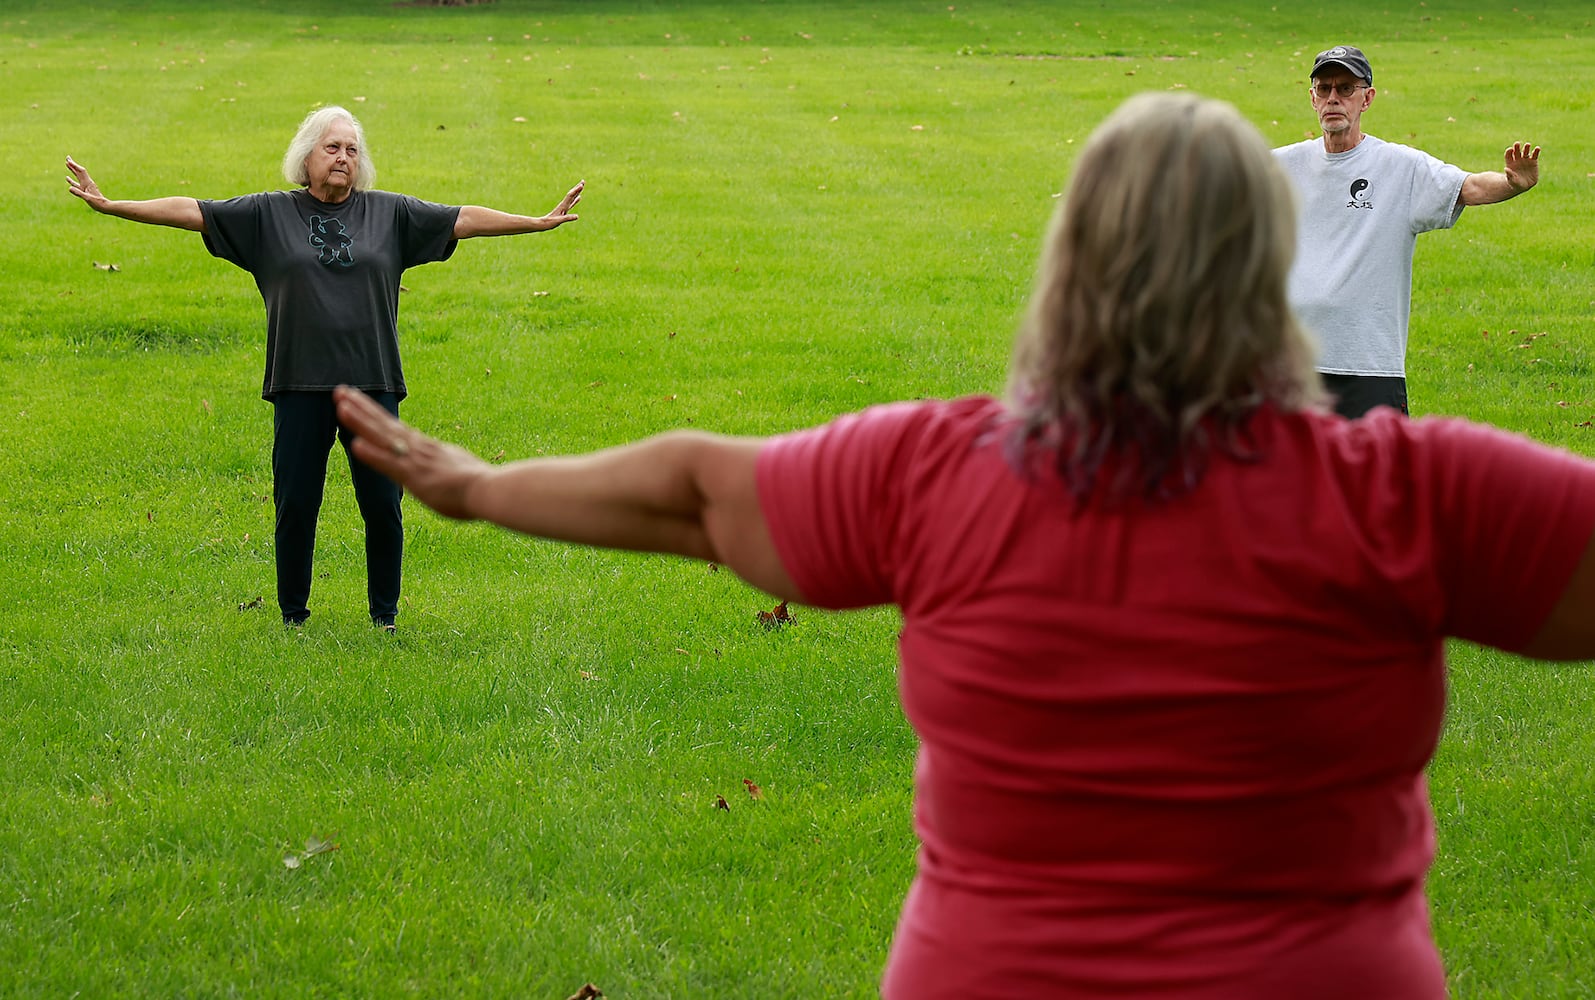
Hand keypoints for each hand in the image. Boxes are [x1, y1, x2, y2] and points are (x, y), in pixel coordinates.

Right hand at [66, 155, 109, 210]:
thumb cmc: (98, 203)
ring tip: (67, 164)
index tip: (68, 160)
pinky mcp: (85, 190)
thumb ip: (79, 193)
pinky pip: (76, 183)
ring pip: (77, 176)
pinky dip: (71, 180)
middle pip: (79, 171)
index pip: (80, 171)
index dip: (74, 165)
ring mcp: (85, 186)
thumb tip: (69, 188)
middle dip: (73, 164)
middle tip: (67, 157)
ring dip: (72, 170)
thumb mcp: (87, 198)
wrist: (105, 206)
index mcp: (87, 183)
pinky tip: (67, 178)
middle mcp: (87, 183)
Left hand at [333, 386, 491, 520]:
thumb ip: (450, 469)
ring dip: (361, 421)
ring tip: (340, 405)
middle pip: (385, 424)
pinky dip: (373, 455)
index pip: (397, 429)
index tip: (359, 402)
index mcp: (429, 449)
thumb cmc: (482, 487)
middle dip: (361, 407)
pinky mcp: (416, 477)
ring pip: (383, 437)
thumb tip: (452, 469)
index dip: (376, 415)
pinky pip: (390, 464)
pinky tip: (355, 445)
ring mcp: (416, 461)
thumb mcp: (461, 471)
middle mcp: (420, 449)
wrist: (492, 490)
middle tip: (341, 390)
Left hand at [542, 179, 583, 228]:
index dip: (576, 190)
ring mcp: (564, 207)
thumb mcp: (559, 221)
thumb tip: (577, 216)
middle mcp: (564, 205)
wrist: (543, 223)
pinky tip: (579, 197)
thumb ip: (568, 218)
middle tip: (583, 181)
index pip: (570, 196)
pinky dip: (576, 199)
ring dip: (577, 191)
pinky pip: (572, 203)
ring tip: (581, 186)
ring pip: (572, 197)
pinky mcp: (564, 210)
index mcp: (563, 206)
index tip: (582, 185)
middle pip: (572, 194)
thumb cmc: (550, 222)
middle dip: (577, 188)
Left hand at [1503, 141, 1539, 193]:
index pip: (1508, 155)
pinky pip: (1535, 154)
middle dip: (1516, 147)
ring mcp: (1525, 160)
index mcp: (1510, 163)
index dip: (1509, 151)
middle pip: (1516, 151)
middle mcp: (1517, 159)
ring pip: (1526, 151)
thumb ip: (1509, 175)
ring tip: (1527, 145)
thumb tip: (1506, 169)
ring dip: (1526, 147)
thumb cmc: (1515, 184)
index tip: (1510, 149)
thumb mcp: (1512, 181)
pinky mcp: (1533, 161)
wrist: (1524, 186)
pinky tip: (1537, 148)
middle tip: (1517, 144)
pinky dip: (1536, 151)